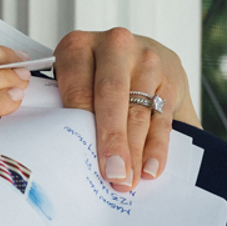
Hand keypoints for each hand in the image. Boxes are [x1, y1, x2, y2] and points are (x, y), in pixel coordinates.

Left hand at [54, 28, 199, 192]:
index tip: (83, 156)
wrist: (139, 53)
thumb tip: (55, 148)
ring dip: (135, 150)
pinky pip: (163, 118)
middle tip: (113, 175)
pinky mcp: (171, 78)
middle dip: (113, 140)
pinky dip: (157, 146)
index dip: (81, 125)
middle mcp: (115, 46)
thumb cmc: (93, 73)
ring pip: (139, 111)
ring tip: (129, 179)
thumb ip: (67, 103)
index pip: (79, 89)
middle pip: (112, 98)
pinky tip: (150, 168)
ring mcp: (147, 60)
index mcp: (78, 46)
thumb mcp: (73, 77)